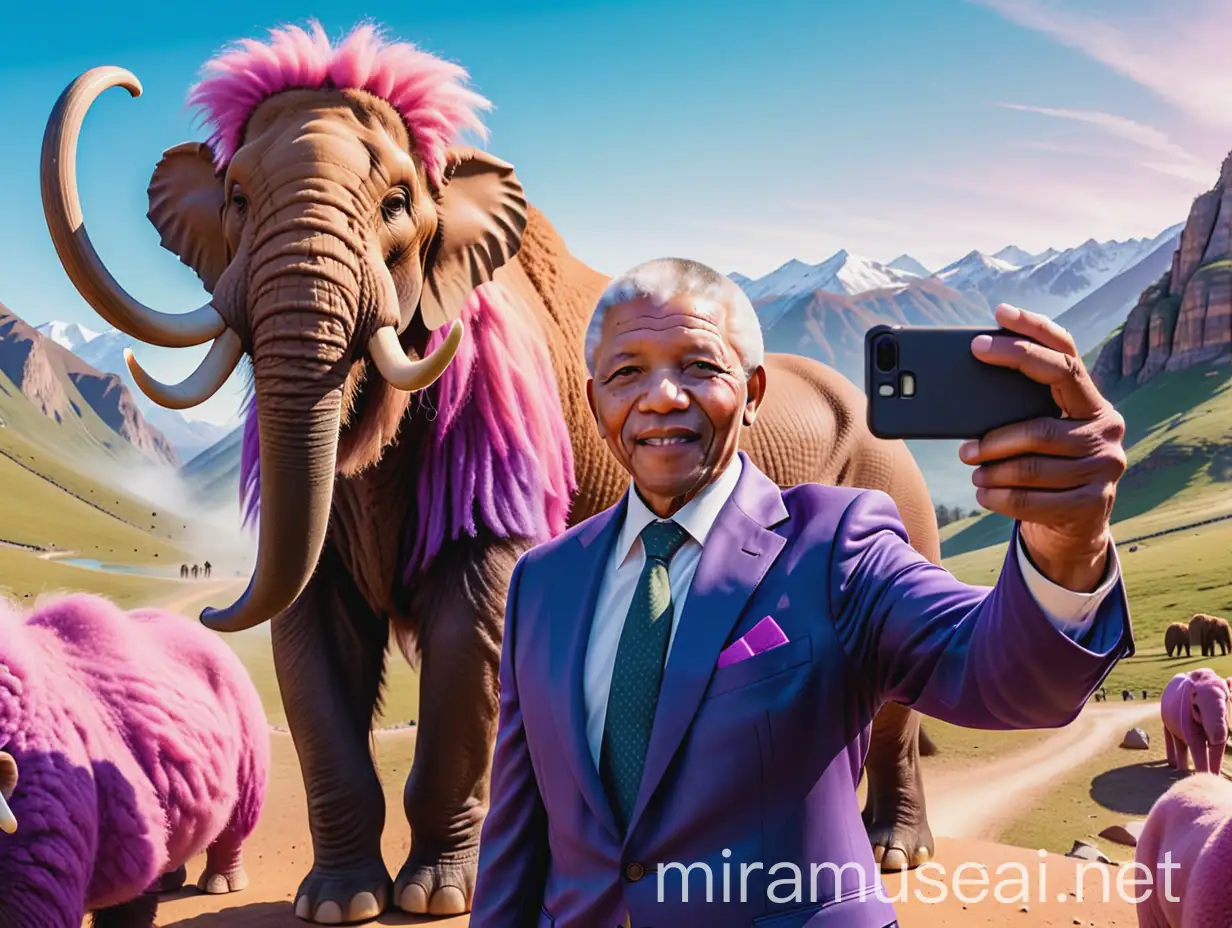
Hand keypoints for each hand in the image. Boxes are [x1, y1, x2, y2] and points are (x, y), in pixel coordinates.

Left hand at [959, 303, 1125, 591]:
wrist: (1076, 524)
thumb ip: (1022, 410)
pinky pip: (1030, 500)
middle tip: (963, 447)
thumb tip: (963, 391)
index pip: (1066, 357)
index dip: (1033, 332)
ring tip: (973, 471)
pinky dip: (997, 497)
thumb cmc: (1047, 466)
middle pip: (1039, 426)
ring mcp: (1104, 468)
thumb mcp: (1042, 433)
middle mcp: (1106, 430)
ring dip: (991, 471)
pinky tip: (983, 493)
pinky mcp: (1092, 503)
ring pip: (1030, 467)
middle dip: (993, 436)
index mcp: (1092, 402)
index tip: (998, 314)